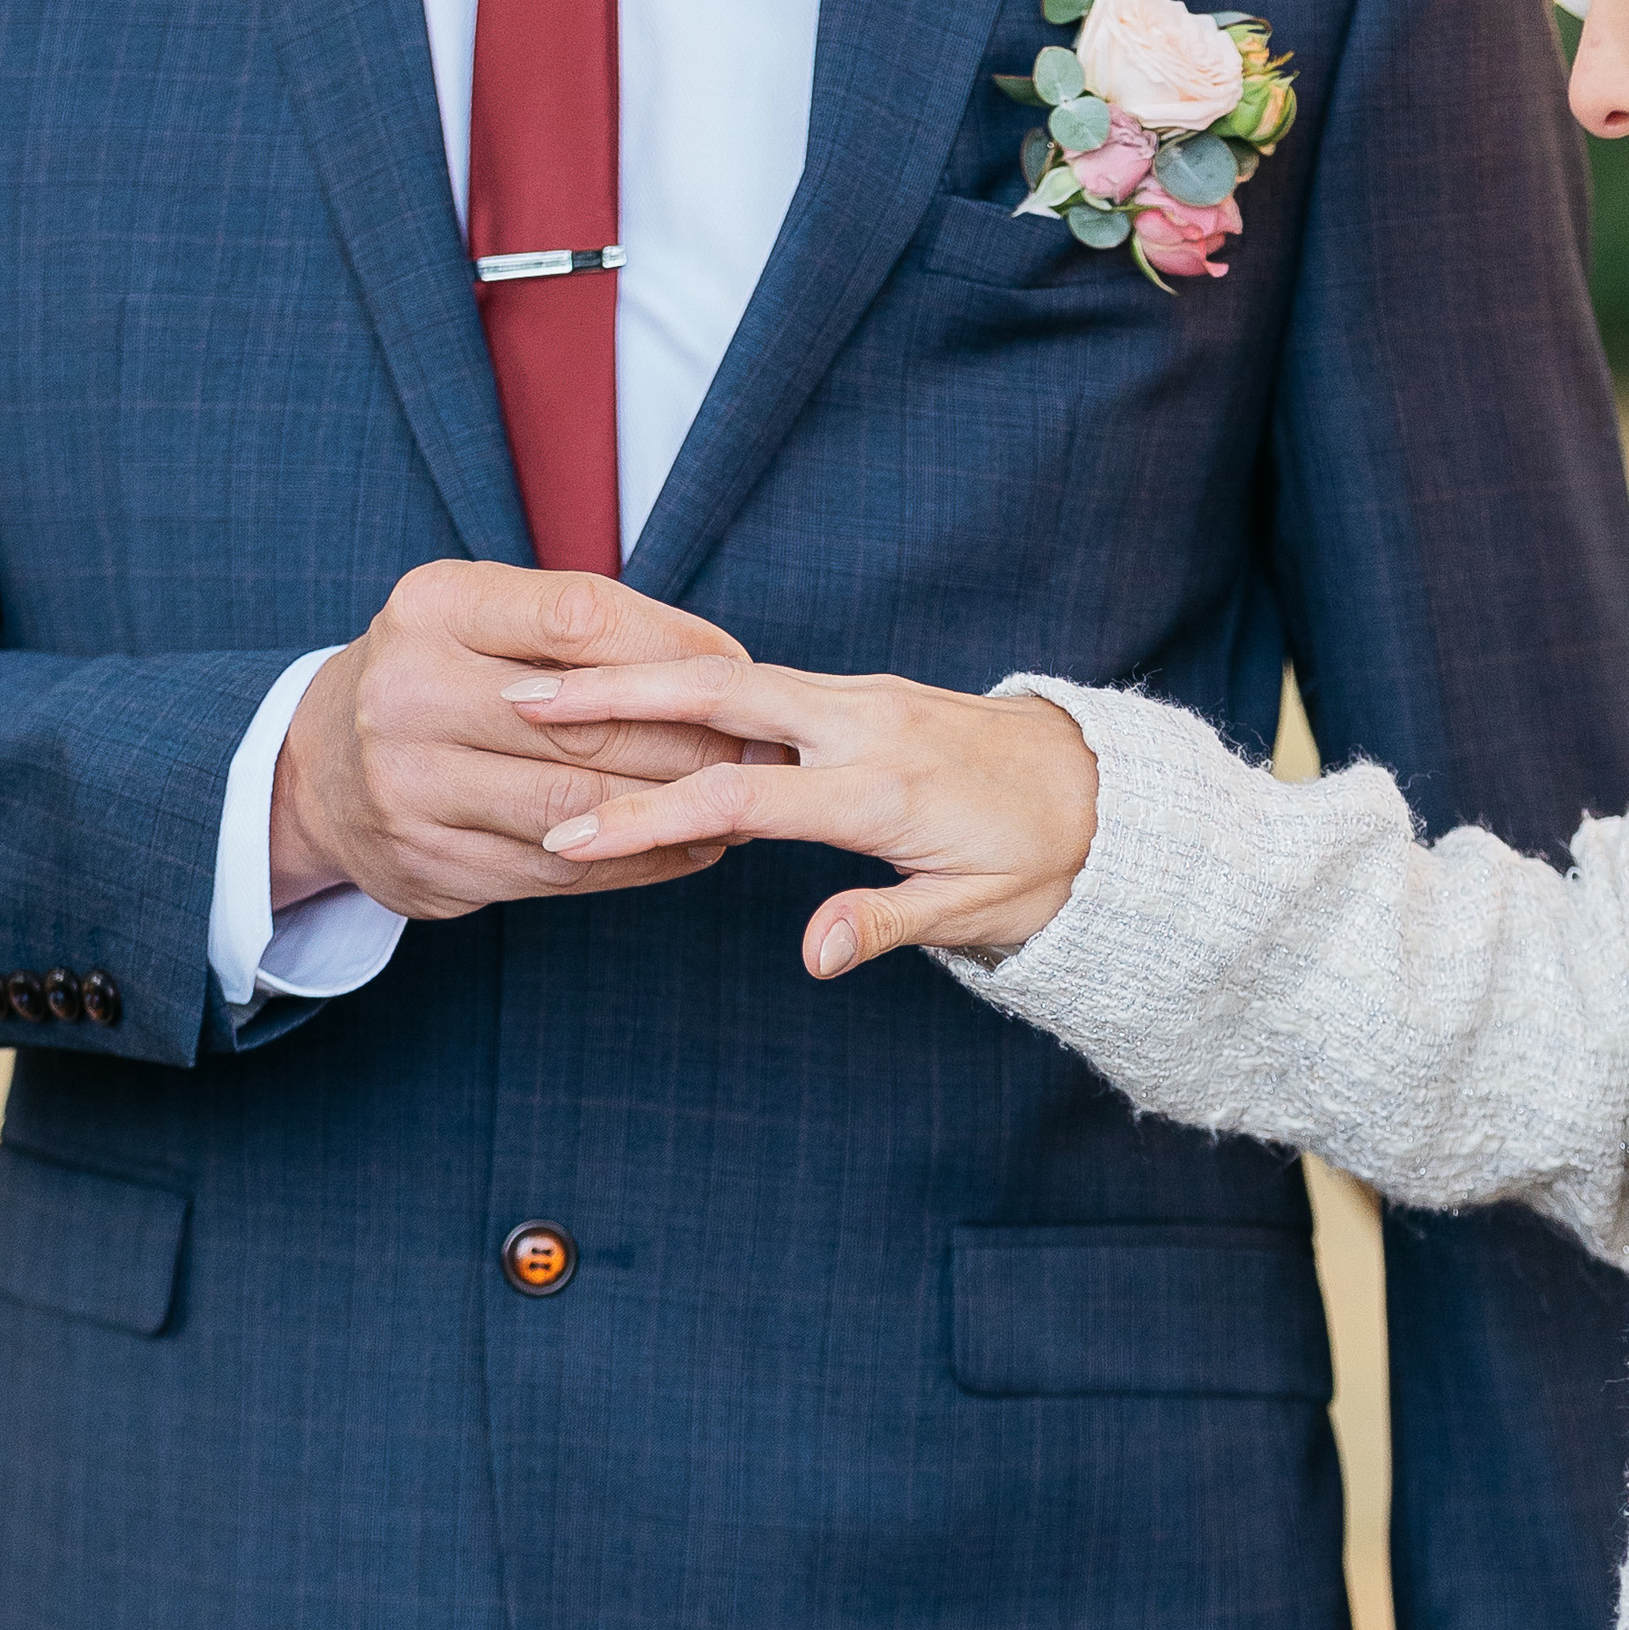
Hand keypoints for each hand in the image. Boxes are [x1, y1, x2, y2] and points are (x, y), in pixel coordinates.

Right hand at [271, 560, 781, 921]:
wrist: (316, 768)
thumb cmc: (443, 671)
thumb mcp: (487, 614)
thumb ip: (588, 625)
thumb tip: (723, 664)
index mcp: (433, 606)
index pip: (580, 617)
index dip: (675, 646)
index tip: (739, 667)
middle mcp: (406, 694)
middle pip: (587, 724)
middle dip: (693, 739)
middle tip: (764, 745)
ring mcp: (407, 789)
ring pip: (578, 807)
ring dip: (677, 808)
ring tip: (742, 799)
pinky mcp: (426, 866)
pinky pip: (558, 873)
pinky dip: (639, 861)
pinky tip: (690, 846)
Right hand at [503, 655, 1099, 971]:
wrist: (1105, 791)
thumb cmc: (1044, 861)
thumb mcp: (980, 912)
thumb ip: (888, 923)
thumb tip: (814, 955)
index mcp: (883, 787)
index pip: (740, 796)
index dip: (648, 815)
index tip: (570, 835)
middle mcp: (866, 723)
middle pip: (721, 696)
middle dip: (618, 696)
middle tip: (522, 699)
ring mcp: (864, 696)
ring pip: (733, 673)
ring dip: (642, 674)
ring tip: (549, 681)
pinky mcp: (863, 691)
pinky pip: (763, 676)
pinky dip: (692, 676)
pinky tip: (635, 687)